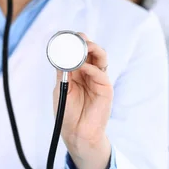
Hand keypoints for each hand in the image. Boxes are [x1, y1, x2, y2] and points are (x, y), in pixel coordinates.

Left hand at [53, 33, 112, 168]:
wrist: (76, 133)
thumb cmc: (67, 113)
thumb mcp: (61, 87)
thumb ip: (63, 71)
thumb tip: (62, 53)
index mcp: (79, 72)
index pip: (80, 51)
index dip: (75, 42)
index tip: (66, 35)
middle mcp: (91, 73)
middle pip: (92, 51)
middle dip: (85, 42)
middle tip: (78, 37)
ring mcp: (99, 80)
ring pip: (101, 58)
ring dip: (93, 49)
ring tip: (84, 45)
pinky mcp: (106, 89)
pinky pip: (100, 74)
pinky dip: (92, 68)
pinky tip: (83, 67)